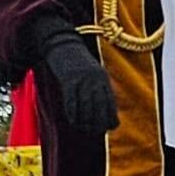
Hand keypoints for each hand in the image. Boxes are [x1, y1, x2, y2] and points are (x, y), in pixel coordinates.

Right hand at [32, 17, 118, 134]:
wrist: (63, 45)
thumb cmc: (79, 62)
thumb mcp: (95, 73)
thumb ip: (101, 89)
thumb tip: (107, 112)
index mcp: (103, 80)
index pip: (111, 106)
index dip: (110, 120)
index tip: (107, 128)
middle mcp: (95, 82)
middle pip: (99, 110)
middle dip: (98, 124)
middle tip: (94, 131)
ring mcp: (82, 82)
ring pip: (86, 110)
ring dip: (85, 123)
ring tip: (83, 128)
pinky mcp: (69, 82)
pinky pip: (72, 104)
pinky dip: (73, 115)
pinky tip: (73, 120)